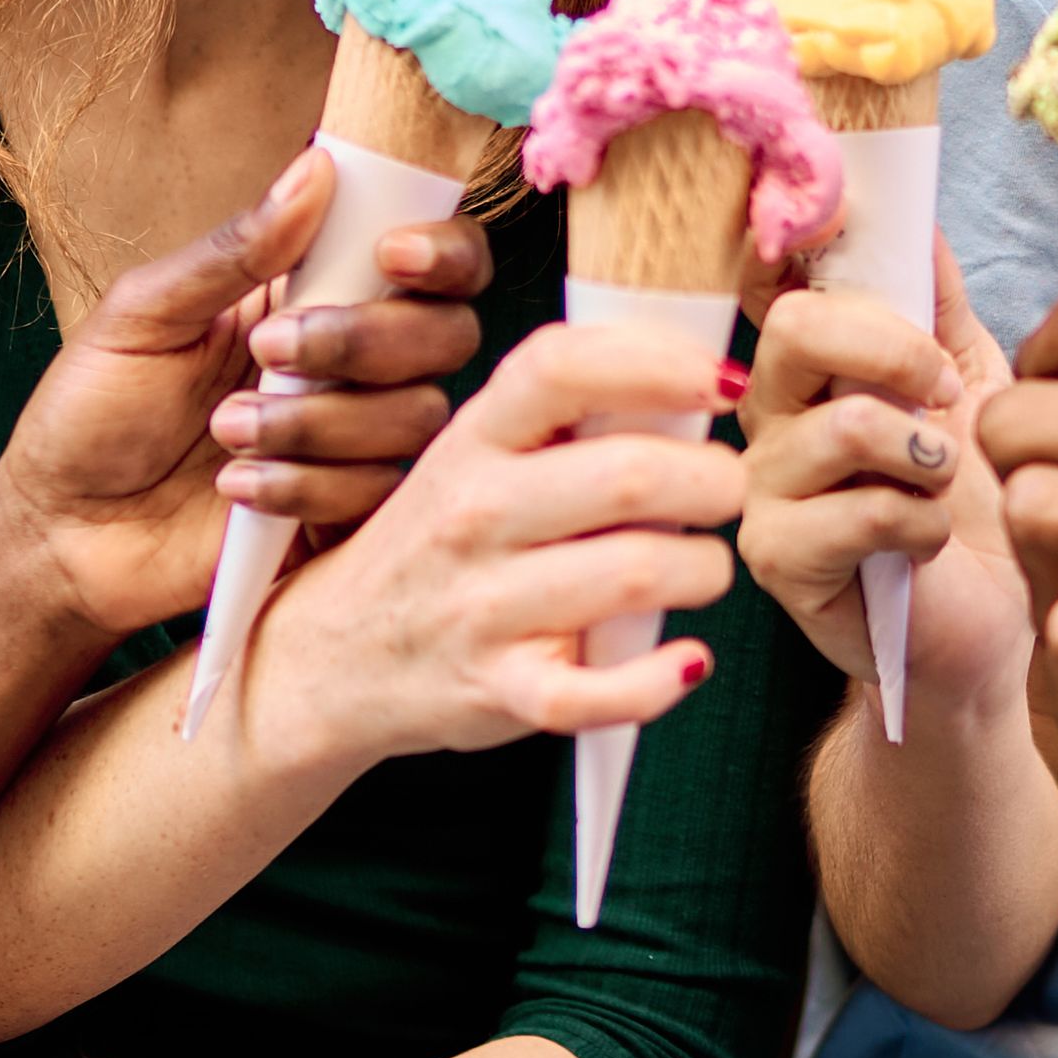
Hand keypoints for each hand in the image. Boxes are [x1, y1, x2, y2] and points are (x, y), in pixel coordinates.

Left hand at [0, 150, 496, 637]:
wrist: (63, 530)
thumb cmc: (93, 411)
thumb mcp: (145, 314)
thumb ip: (235, 250)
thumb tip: (316, 168)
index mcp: (314, 293)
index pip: (431, 260)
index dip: (441, 251)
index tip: (391, 255)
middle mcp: (352, 364)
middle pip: (446, 335)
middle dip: (365, 339)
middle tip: (268, 348)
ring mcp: (354, 444)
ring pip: (412, 418)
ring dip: (314, 421)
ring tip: (224, 429)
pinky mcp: (343, 516)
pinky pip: (374, 496)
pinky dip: (302, 487)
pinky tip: (235, 487)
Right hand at [238, 316, 747, 773]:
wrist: (332, 656)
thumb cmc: (439, 544)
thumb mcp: (473, 457)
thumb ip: (564, 417)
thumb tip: (699, 379)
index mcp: (473, 440)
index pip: (564, 368)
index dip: (662, 365)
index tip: (725, 382)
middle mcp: (472, 513)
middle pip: (632, 475)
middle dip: (716, 480)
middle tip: (725, 492)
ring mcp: (483, 607)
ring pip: (638, 572)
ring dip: (705, 569)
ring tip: (702, 568)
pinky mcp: (500, 690)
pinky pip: (599, 692)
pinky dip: (660, 680)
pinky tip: (687, 660)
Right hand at [735, 253, 1019, 691]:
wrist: (986, 629)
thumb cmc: (974, 507)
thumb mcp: (974, 384)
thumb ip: (943, 304)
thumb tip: (919, 215)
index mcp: (808, 361)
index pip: (775, 276)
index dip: (803, 242)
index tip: (853, 225)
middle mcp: (767, 412)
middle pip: (798, 327)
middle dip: (896, 347)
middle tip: (945, 391)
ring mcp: (764, 486)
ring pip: (843, 424)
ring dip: (928, 454)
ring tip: (946, 484)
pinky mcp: (778, 558)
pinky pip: (861, 511)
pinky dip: (923, 522)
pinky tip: (930, 543)